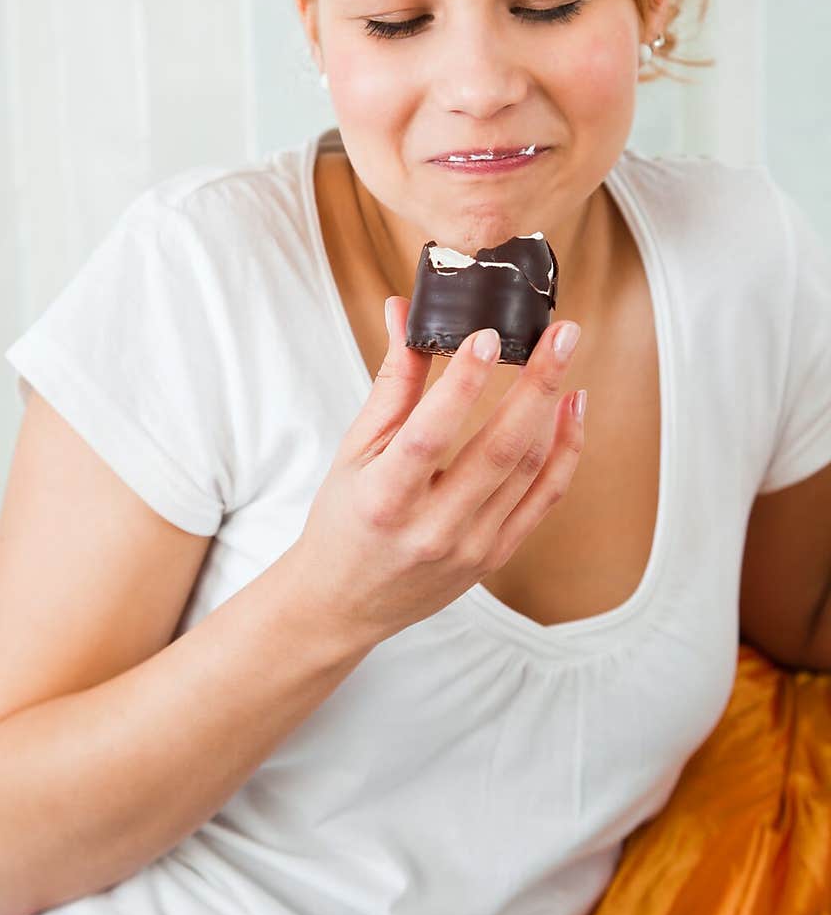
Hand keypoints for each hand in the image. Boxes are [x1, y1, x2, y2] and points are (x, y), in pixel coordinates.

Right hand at [294, 296, 586, 644]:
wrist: (345, 602)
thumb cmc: (344, 520)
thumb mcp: (354, 451)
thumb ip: (392, 383)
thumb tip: (406, 312)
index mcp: (385, 500)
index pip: (428, 435)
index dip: (462, 384)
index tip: (487, 336)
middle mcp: (433, 528)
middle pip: (499, 451)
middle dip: (537, 384)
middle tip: (562, 333)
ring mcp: (472, 547)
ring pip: (529, 471)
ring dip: (554, 409)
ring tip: (564, 356)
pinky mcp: (497, 555)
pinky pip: (544, 499)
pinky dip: (565, 451)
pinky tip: (570, 408)